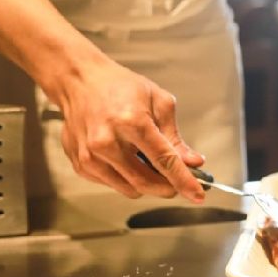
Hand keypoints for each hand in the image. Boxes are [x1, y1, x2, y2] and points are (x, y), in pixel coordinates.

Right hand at [50, 54, 206, 200]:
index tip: (198, 194)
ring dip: (148, 184)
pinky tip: (127, 158)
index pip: (164, 161)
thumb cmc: (120, 86)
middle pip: (146, 182)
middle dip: (168, 187)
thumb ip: (175, 137)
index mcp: (131, 122)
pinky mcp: (81, 165)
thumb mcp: (158, 102)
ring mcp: (90, 156)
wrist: (79, 81)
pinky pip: (113, 185)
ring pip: (130, 189)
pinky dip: (127, 178)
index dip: (184, 181)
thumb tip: (192, 163)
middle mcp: (107, 141)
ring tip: (149, 162)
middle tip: (179, 181)